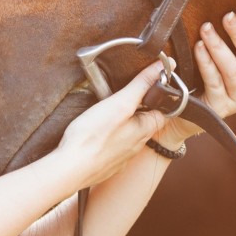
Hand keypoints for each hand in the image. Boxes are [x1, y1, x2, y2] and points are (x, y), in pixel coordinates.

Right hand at [52, 61, 168, 189]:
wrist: (69, 170)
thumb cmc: (93, 137)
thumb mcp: (120, 103)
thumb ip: (142, 84)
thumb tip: (166, 65)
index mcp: (145, 130)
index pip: (163, 110)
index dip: (158, 96)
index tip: (146, 85)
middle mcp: (137, 146)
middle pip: (145, 122)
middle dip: (137, 109)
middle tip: (121, 96)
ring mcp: (121, 158)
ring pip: (128, 135)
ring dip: (122, 124)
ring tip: (106, 113)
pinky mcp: (107, 164)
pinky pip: (113, 148)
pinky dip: (109, 138)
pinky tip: (96, 133)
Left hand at [158, 13, 235, 147]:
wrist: (181, 108)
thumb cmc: (198, 73)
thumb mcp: (216, 52)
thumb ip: (227, 36)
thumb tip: (229, 4)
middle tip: (228, 15)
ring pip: (234, 70)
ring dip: (218, 47)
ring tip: (205, 29)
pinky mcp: (220, 108)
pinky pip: (215, 82)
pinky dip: (206, 63)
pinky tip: (198, 48)